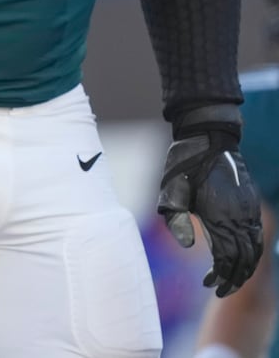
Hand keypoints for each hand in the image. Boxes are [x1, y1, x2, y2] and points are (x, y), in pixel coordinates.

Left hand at [159, 130, 263, 295]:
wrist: (209, 138)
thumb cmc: (184, 164)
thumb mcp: (170, 191)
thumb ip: (176, 220)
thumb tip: (190, 246)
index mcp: (219, 216)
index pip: (226, 258)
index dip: (219, 275)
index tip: (208, 284)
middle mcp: (239, 216)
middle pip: (244, 259)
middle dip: (234, 279)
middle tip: (220, 290)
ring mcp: (249, 210)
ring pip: (256, 249)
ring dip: (246, 268)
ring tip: (232, 280)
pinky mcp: (252, 204)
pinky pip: (258, 235)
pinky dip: (253, 252)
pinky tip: (242, 258)